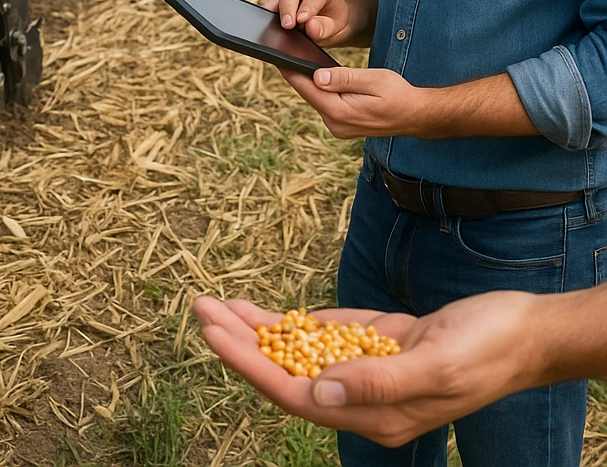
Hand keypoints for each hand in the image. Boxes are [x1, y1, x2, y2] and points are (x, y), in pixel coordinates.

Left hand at [193, 291, 544, 447]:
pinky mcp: (367, 343)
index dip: (250, 364)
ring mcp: (361, 370)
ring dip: (252, 330)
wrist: (522, 330)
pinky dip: (282, 323)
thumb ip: (380, 383)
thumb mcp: (440, 365)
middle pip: (283, 373)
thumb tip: (320, 394)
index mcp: (376, 415)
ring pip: (293, 354)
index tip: (214, 333)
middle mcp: (360, 398)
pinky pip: (314, 337)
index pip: (295, 393)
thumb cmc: (489, 349)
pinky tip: (253, 311)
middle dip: (238, 343)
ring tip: (212, 305)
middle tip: (198, 309)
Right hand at [261, 0, 358, 45]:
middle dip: (287, 8)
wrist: (329, 20)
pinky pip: (267, 8)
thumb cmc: (334, 20)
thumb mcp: (338, 26)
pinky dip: (267, 17)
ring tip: (274, 28)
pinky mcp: (274, 2)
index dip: (308, 6)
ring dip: (273, 13)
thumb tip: (310, 27)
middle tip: (287, 26)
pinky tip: (270, 29)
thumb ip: (326, 27)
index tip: (302, 20)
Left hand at [279, 64, 427, 138]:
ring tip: (296, 60)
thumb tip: (317, 76)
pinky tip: (317, 76)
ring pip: (316, 98)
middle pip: (307, 93)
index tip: (276, 55)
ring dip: (308, 82)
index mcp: (339, 112)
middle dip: (297, 73)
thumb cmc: (399, 95)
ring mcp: (337, 126)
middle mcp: (334, 123)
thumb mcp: (374, 81)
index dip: (290, 70)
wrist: (416, 116)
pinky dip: (320, 90)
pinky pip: (325, 104)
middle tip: (283, 51)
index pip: (306, 88)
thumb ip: (345, 78)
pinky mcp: (341, 125)